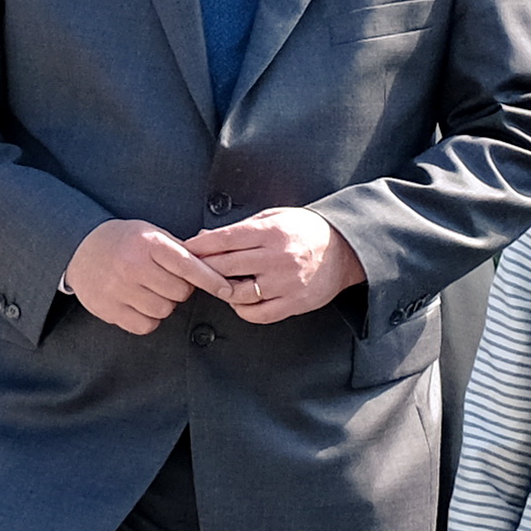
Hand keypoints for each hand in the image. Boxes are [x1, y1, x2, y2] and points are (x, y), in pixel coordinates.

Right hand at [67, 217, 218, 333]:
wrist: (79, 247)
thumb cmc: (124, 241)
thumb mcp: (151, 234)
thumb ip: (181, 249)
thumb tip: (216, 261)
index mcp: (148, 244)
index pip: (189, 265)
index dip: (211, 279)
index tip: (226, 289)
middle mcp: (132, 266)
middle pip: (180, 293)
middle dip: (179, 289)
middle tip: (164, 280)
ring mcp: (118, 289)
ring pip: (164, 311)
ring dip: (163, 304)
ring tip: (148, 290)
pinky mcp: (108, 308)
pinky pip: (145, 325)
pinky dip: (147, 319)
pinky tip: (138, 303)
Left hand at [189, 206, 365, 322]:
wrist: (346, 250)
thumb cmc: (306, 231)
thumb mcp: (274, 217)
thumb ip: (241, 228)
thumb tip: (205, 237)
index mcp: (272, 232)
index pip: (223, 240)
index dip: (199, 246)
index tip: (185, 249)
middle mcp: (278, 258)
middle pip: (225, 266)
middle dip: (202, 268)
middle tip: (189, 269)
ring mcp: (286, 283)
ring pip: (238, 293)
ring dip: (220, 290)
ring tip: (216, 284)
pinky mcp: (295, 303)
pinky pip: (258, 313)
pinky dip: (242, 309)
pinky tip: (238, 300)